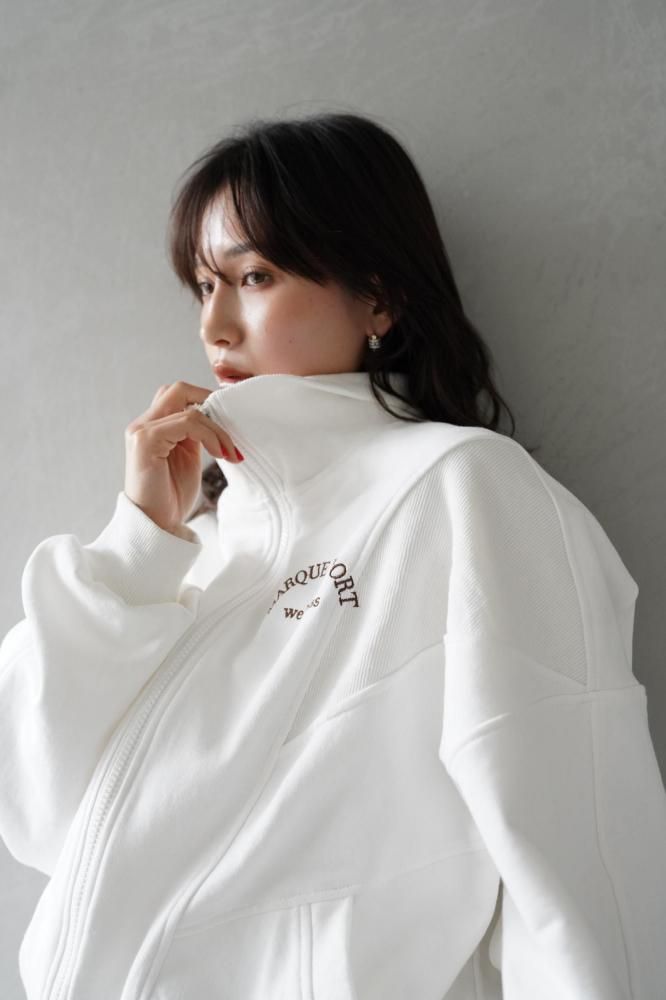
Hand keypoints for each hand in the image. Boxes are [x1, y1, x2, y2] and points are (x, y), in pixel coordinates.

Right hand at [124, 381, 241, 533]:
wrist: (157, 527)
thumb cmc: (171, 497)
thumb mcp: (188, 457)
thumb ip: (195, 434)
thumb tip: (218, 416)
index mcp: (152, 427)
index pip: (178, 395)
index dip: (206, 401)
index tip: (231, 423)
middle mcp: (142, 425)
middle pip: (177, 389)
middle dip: (211, 403)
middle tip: (231, 429)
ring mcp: (141, 432)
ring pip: (186, 405)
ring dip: (216, 428)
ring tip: (230, 452)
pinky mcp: (145, 442)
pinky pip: (186, 422)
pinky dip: (209, 435)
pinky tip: (220, 454)